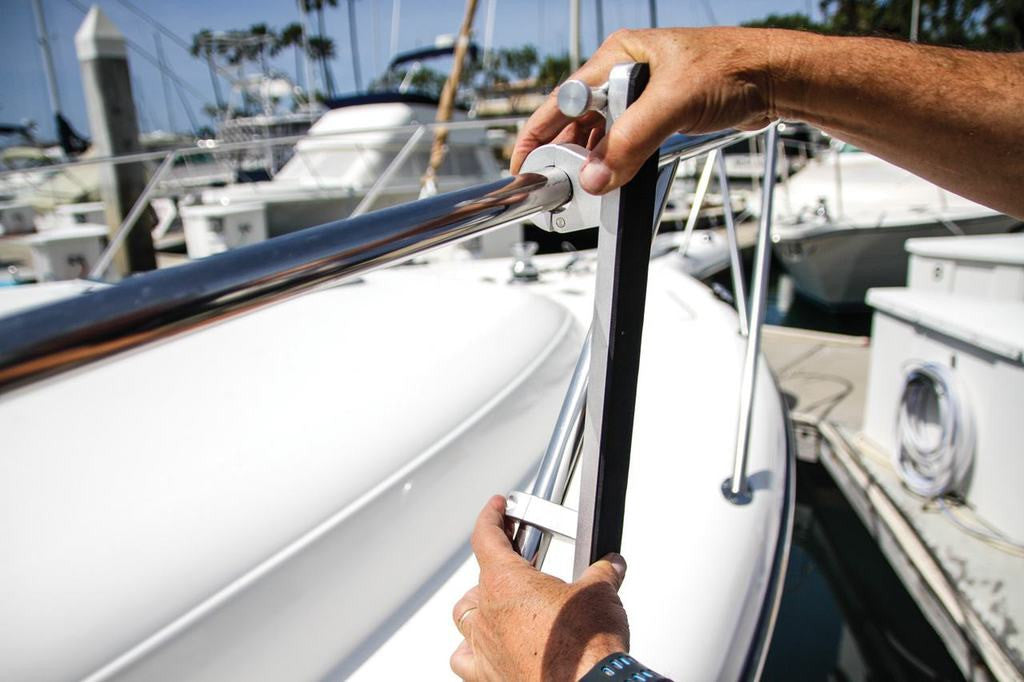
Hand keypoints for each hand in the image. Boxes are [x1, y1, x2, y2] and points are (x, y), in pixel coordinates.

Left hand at [450, 495, 629, 680]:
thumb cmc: (585, 647)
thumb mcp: (600, 593)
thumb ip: (602, 573)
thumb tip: (611, 566)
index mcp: (506, 583)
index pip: (486, 537)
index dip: (491, 516)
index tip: (497, 507)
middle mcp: (487, 615)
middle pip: (478, 580)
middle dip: (499, 570)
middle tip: (522, 569)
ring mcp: (484, 648)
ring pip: (465, 617)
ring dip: (480, 606)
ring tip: (503, 605)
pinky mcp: (488, 676)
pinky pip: (464, 658)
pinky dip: (471, 649)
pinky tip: (487, 647)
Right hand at [510, 27, 789, 194]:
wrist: (778, 81)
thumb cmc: (734, 69)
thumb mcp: (672, 105)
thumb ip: (630, 142)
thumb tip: (595, 176)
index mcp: (618, 57)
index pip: (563, 98)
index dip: (539, 132)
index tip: (524, 164)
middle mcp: (626, 74)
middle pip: (579, 120)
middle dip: (568, 153)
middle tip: (558, 183)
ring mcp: (644, 96)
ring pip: (604, 135)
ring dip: (597, 160)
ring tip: (589, 184)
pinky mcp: (662, 116)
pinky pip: (628, 143)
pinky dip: (620, 162)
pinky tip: (619, 175)